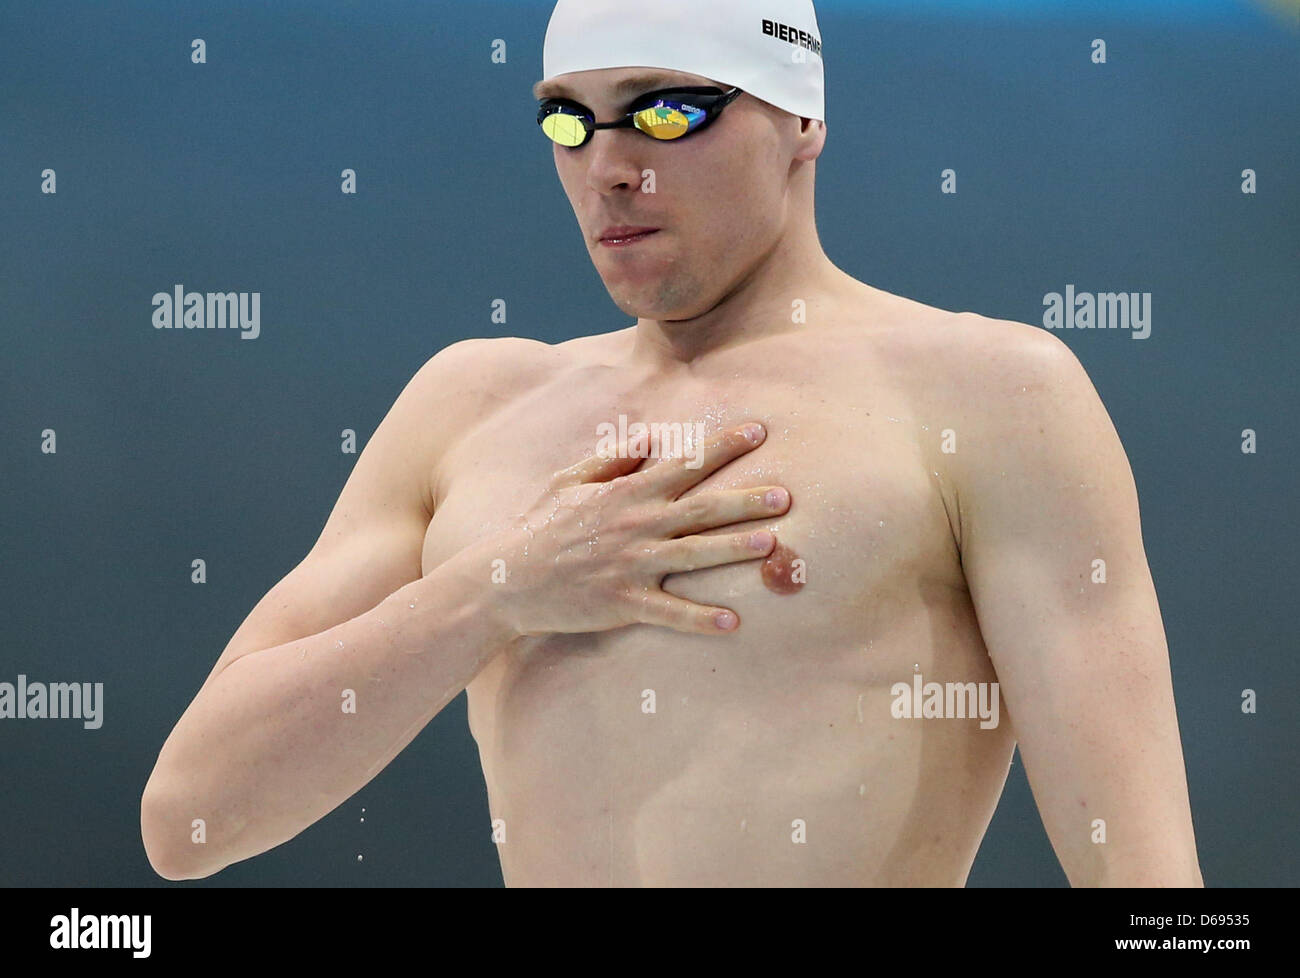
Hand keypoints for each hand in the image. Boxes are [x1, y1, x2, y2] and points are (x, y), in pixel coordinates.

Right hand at [484, 422, 789, 636]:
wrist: (505, 580)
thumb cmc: (539, 528)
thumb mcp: (569, 481)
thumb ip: (612, 458)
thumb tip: (651, 435)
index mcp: (625, 493)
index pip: (683, 462)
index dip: (722, 445)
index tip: (759, 430)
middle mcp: (635, 526)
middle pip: (701, 509)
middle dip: (745, 500)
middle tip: (786, 494)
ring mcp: (630, 566)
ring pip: (693, 556)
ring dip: (734, 550)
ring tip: (772, 545)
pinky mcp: (622, 603)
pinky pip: (668, 613)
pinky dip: (699, 619)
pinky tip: (732, 623)